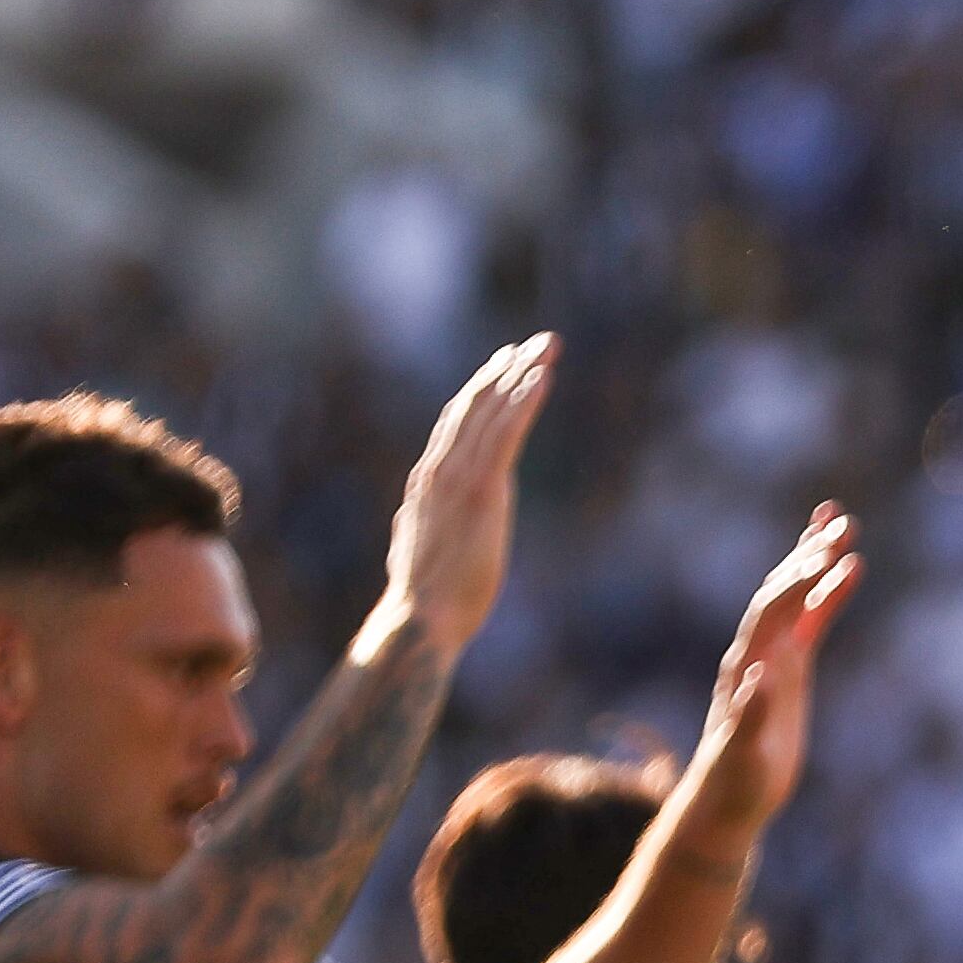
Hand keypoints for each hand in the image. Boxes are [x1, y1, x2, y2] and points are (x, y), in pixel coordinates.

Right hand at [383, 335, 560, 647]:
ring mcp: (458, 477)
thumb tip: (414, 526)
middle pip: (475, 404)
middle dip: (507, 369)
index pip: (457, 423)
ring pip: (491, 410)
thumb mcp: (422, 551)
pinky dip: (523, 402)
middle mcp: (440, 469)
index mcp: (429, 482)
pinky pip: (505, 434)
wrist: (420, 618)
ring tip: (549, 347)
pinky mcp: (481, 490)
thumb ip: (422, 528)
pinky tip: (542, 378)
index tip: (505, 366)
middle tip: (538, 343)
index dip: (483, 391)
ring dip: (522, 373)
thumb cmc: (425, 601)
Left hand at [672, 503, 860, 857]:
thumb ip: (747, 718)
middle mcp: (757, 651)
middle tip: (842, 524)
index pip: (771, 611)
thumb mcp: (741, 757)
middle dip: (810, 557)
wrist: (729, 798)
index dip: (797, 584)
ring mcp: (774, 656)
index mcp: (746, 666)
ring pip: (797, 597)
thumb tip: (758, 679)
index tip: (826, 559)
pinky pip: (812, 620)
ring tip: (845, 526)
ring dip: (818, 561)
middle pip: (784, 590)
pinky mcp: (790, 668)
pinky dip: (829, 593)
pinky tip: (852, 569)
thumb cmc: (734, 782)